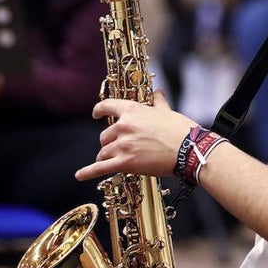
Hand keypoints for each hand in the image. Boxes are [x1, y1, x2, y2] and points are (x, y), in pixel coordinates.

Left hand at [74, 91, 194, 181]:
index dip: (99, 110)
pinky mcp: (125, 163)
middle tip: (121, 148)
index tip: (96, 114)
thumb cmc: (180, 130)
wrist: (188, 150)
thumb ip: (158, 101)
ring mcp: (122, 145)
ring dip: (107, 157)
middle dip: (110, 143)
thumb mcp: (166, 111)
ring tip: (116, 161)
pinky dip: (88, 172)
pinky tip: (79, 175)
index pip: (106, 106)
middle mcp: (123, 126)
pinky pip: (100, 168)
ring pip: (104, 152)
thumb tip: (158, 92)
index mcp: (132, 111)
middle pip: (105, 136)